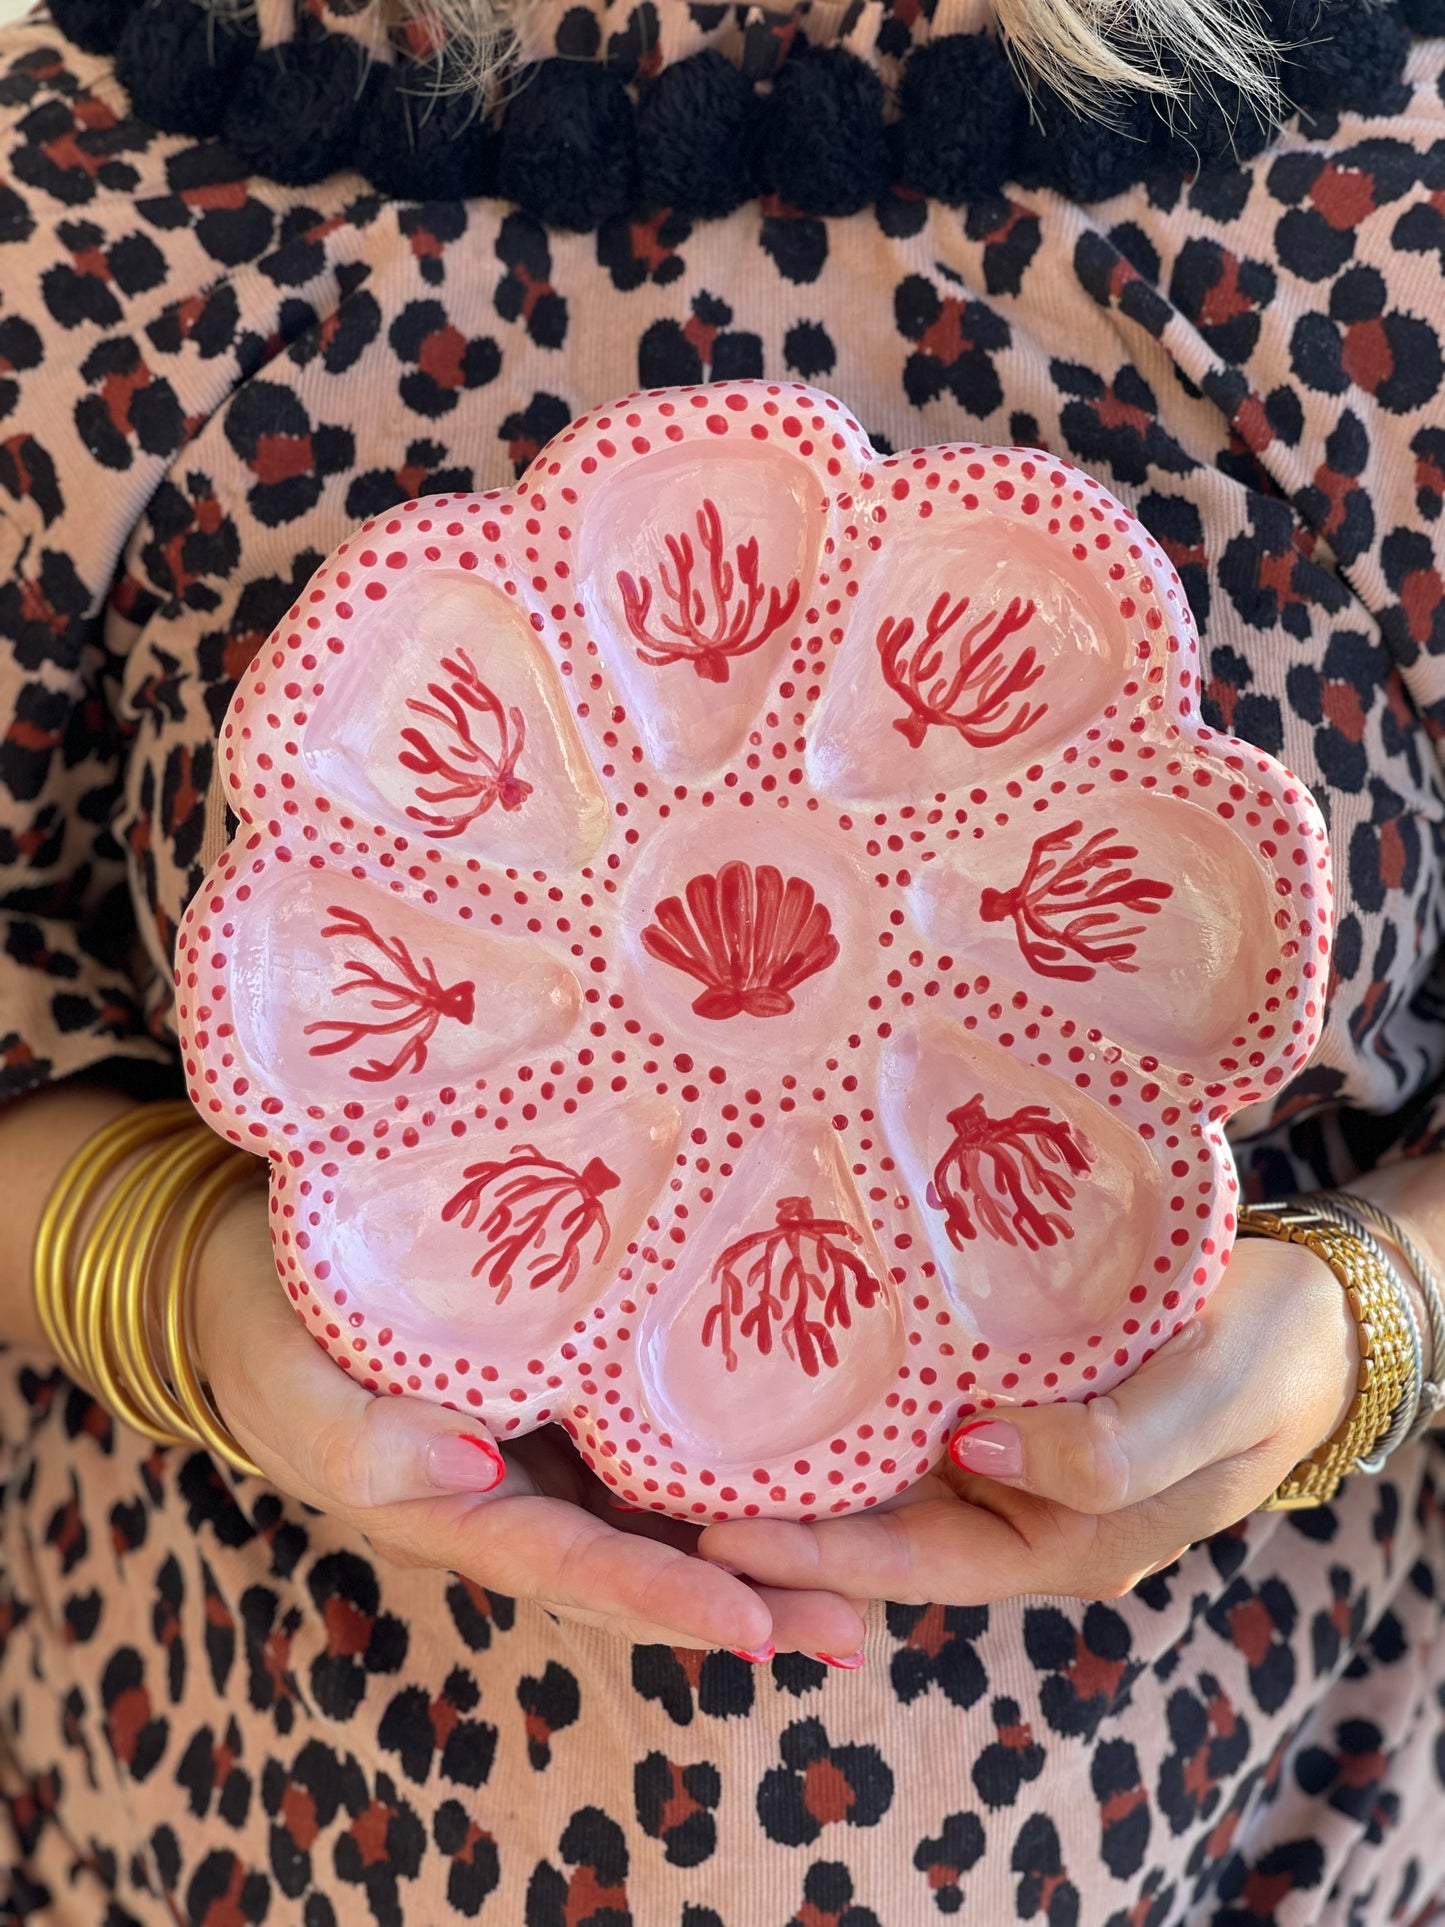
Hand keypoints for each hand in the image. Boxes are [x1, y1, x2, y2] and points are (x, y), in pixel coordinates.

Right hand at [192, 1186, 866, 1658]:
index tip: (756, 1631)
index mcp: (460, 1512)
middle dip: (746, 1602)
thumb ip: (368, 1441)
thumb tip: (471, 1462)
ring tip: (866, 1570)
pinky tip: (803, 1452)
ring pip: (661, 1509)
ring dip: (756, 1544)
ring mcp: (550, 1447)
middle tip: (854, 1628)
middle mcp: (523, 1494)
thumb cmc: (269, 1338)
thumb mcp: (297, 1395)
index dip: (663, 1603)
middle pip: (643, 1563)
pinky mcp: (567, 1388)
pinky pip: (651, 1434)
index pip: (575, 1569)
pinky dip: (724, 1457)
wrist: (254, 1276)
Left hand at [695, 1235, 1359, 1606]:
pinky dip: (853, 1379)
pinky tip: (789, 1339)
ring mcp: (1002, 1441)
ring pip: (884, 1457)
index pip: (911, 1563)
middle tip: (658, 1479)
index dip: (813, 1555)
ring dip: (800, 1444)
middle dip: (774, 1509)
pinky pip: (913, 1392)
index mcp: (1057, 1542)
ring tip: (693, 1415)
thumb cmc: (1264, 1369)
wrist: (1305, 1315)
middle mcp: (1011, 1501)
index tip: (712, 1534)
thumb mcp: (1203, 1414)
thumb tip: (975, 1456)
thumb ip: (1105, 1455)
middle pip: (874, 1520)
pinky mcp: (1001, 1379)